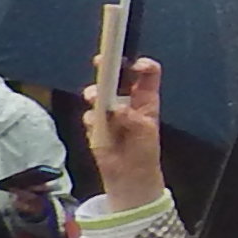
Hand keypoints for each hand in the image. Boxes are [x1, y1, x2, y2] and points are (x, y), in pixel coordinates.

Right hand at [82, 57, 167, 205]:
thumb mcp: (145, 133)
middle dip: (109, 67)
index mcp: (146, 99)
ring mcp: (109, 110)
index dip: (142, 65)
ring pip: (99, 93)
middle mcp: (127, 101)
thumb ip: (131, 118)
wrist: (128, 175)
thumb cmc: (144, 152)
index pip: (147, 74)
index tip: (135, 64)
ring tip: (94, 97)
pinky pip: (90, 114)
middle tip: (101, 62)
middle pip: (118, 76)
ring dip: (96, 93)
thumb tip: (116, 107)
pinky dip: (91, 118)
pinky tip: (96, 126)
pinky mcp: (96, 123)